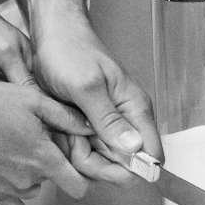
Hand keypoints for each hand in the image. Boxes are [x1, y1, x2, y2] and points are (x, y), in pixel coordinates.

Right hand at [0, 76, 91, 204]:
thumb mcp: (33, 100)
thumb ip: (66, 117)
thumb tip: (92, 126)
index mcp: (44, 159)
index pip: (79, 187)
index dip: (85, 177)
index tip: (82, 166)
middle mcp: (28, 180)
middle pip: (54, 180)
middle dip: (51, 162)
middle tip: (39, 136)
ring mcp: (7, 188)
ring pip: (33, 185)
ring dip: (31, 169)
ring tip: (18, 141)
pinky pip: (11, 195)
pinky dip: (13, 180)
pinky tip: (6, 160)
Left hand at [10, 0, 162, 184]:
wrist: (52, 34)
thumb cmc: (69, 52)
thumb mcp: (85, 86)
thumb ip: (109, 120)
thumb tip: (136, 149)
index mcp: (136, 109)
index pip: (151, 157)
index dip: (126, 170)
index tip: (96, 160)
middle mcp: (128, 121)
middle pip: (123, 167)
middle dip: (94, 163)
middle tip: (71, 138)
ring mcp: (110, 125)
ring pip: (102, 163)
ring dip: (78, 154)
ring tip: (62, 129)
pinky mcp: (93, 126)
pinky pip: (88, 151)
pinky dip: (71, 146)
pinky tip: (59, 129)